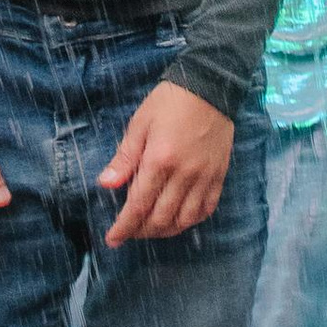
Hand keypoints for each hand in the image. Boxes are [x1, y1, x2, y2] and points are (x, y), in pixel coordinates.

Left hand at [100, 81, 234, 245]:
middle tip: (128, 232)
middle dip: (141, 232)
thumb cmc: (169, 102)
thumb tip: (106, 184)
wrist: (210, 87)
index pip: (138, 205)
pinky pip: (206, 210)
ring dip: (165, 230)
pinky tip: (178, 220)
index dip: (124, 227)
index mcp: (159, 160)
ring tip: (150, 229)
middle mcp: (184, 174)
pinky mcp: (219, 176)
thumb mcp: (140, 124)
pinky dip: (190, 221)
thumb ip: (124, 157)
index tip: (112, 239)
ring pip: (184, 220)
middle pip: (160, 218)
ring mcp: (205, 177)